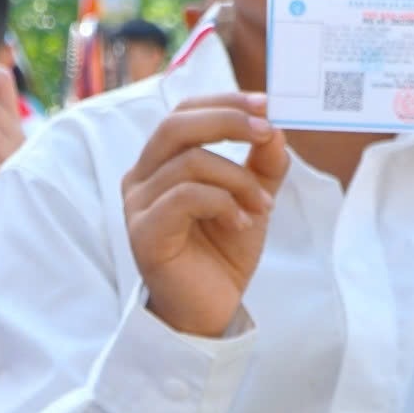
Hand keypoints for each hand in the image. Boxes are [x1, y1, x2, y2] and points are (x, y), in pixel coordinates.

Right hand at [122, 93, 289, 337]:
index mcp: (159, 164)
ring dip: (238, 179)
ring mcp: (137, 205)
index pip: (182, 113)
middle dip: (227, 121)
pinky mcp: (145, 233)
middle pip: (176, 125)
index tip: (266, 104)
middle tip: (267, 133)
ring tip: (261, 206)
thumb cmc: (222, 253)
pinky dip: (224, 203)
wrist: (209, 310)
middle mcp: (140, 178)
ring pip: (190, 162)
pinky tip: (241, 223)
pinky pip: (186, 197)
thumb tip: (276, 129)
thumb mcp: (251, 197)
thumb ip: (262, 163)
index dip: (222, 102)